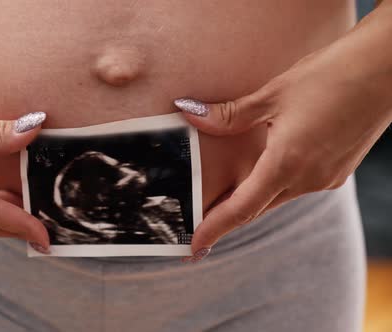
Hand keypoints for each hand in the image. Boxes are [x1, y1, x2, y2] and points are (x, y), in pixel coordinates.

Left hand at [175, 47, 391, 261]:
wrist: (389, 68)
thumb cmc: (333, 75)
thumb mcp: (274, 93)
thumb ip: (230, 114)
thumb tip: (189, 114)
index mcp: (287, 163)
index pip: (241, 209)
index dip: (214, 229)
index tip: (193, 249)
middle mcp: (308, 179)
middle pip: (257, 207)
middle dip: (227, 218)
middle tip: (198, 226)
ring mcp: (327, 177)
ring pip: (277, 197)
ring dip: (251, 199)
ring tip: (223, 197)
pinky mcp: (338, 170)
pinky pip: (297, 186)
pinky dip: (275, 185)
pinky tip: (265, 172)